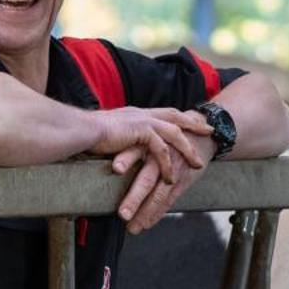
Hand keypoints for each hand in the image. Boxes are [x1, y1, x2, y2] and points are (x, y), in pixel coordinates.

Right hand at [85, 106, 209, 184]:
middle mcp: (141, 113)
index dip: (179, 116)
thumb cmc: (86, 134)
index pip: (163, 112)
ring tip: (198, 164)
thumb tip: (118, 141)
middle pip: (175, 116)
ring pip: (174, 133)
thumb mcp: (109, 133)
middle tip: (210, 130)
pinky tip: (171, 177)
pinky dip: (168, 164)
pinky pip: (161, 149)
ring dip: (187, 149)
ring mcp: (142, 120)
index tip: (193, 120)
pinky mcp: (140, 132)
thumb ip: (119, 137)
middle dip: (194, 123)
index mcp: (135, 113)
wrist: (78, 130)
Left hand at [113, 129, 213, 232]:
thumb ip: (134, 144)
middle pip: (148, 179)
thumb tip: (106, 157)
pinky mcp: (183, 181)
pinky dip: (157, 214)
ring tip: (133, 228)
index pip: (136, 150)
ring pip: (159, 195)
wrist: (203, 135)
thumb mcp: (154, 132)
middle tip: (123, 214)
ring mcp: (174, 171)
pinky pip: (169, 201)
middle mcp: (162, 158)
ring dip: (146, 213)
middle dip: (135, 198)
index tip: (116, 169)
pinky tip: (147, 224)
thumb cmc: (169, 135)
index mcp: (151, 142)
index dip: (127, 158)